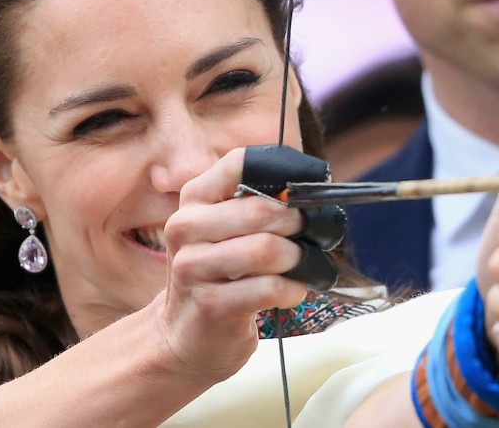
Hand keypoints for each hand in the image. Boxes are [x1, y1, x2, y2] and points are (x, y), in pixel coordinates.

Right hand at [147, 148, 308, 382]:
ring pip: (267, 250)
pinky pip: (270, 288)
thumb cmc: (218, 274)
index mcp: (194, 198)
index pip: (240, 164)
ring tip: (299, 265)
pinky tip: (290, 291)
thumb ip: (258, 202)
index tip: (305, 193)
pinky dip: (293, 289)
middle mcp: (186, 227)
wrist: (185, 334)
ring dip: (297, 258)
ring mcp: (193, 267)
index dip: (283, 175)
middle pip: (260, 211)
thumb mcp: (226, 229)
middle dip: (297, 223)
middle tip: (309, 235)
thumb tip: (313, 186)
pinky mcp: (212, 305)